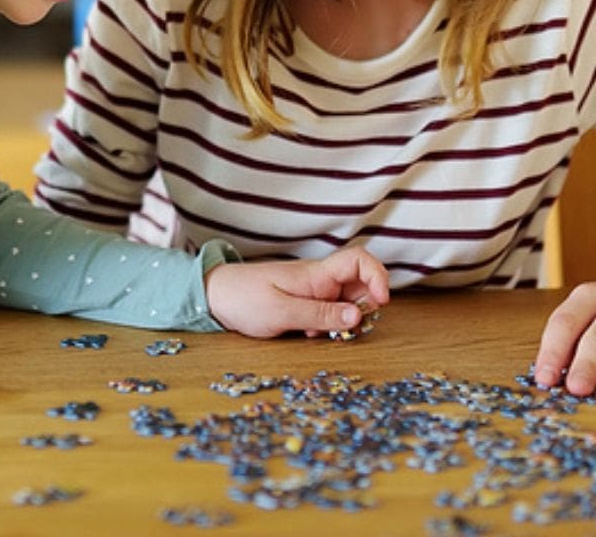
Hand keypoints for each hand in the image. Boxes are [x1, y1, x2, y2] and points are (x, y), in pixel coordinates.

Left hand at [204, 247, 389, 338]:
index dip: (378, 277)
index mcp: (317, 274)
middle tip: (346, 329)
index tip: (381, 303)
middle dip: (363, 308)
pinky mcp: (303, 301)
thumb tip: (358, 317)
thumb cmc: (244, 300)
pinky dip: (327, 324)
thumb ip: (321, 316)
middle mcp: (319, 279)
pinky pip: (328, 311)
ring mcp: (312, 290)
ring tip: (320, 333)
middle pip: (360, 284)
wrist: (213, 296)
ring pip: (346, 301)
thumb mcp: (282, 313)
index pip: (360, 260)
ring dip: (343, 320)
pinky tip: (308, 334)